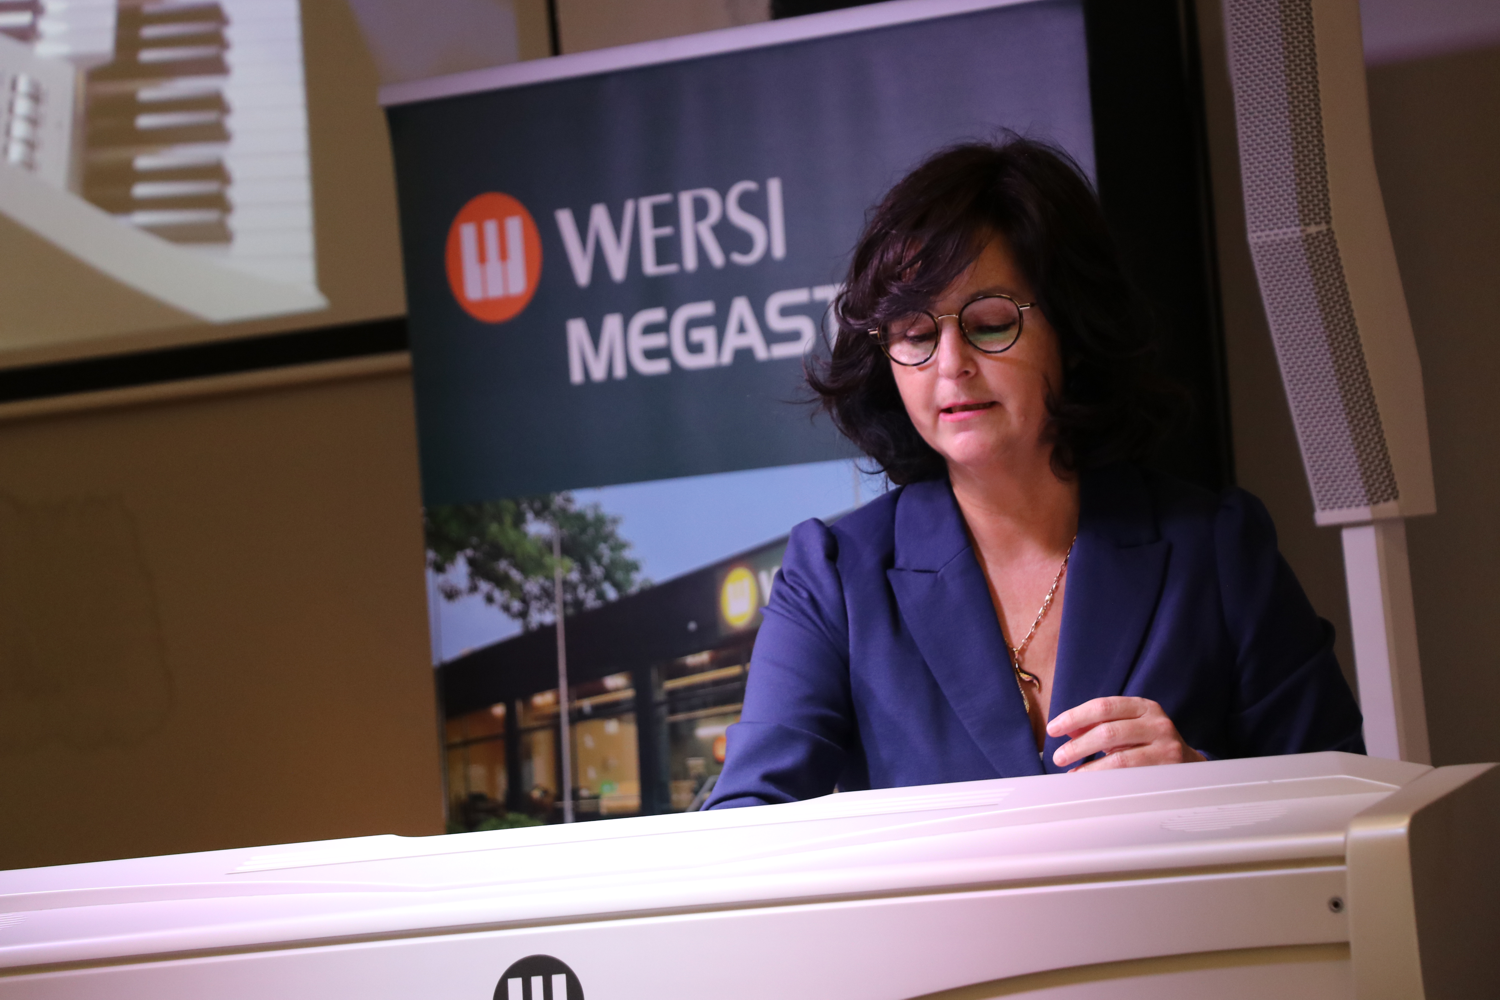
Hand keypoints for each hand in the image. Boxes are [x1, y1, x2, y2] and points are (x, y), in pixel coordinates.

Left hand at [1047, 696, 1204, 771]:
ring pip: (1119, 758)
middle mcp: (1156, 723)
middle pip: (1108, 731)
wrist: (1188, 763)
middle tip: (1059, 756)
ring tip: (1072, 774)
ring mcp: (1165, 746)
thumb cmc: (1149, 742)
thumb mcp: (1127, 726)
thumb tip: (1066, 729)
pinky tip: (1093, 783)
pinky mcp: (1168, 770)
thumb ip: (1098, 724)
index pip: (1103, 706)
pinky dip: (1107, 780)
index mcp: (1143, 706)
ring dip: (1089, 768)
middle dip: (1078, 745)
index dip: (1075, 717)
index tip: (1053, 729)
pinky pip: (1131, 777)